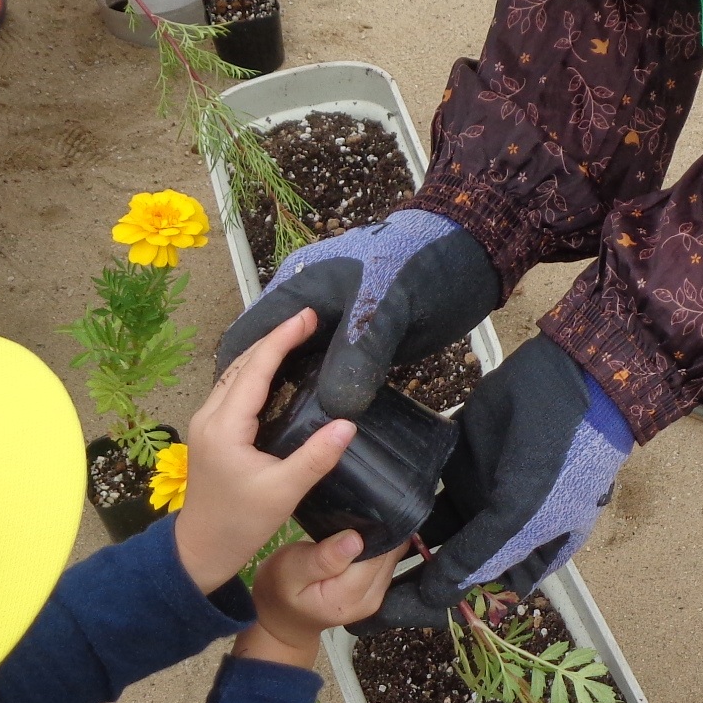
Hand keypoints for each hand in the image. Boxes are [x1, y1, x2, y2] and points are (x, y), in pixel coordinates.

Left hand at [174, 310, 360, 592]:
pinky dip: (256, 372)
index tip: (308, 317)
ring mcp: (206, 422)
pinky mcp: (210, 432)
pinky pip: (233, 389)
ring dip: (263, 352)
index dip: (282, 339)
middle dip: (275, 338)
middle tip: (308, 320)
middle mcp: (209, 416)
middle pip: (242, 363)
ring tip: (296, 337)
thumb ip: (315, 457)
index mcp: (225, 426)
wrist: (200, 550)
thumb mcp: (283, 493)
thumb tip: (348, 424)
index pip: (255, 368)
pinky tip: (277, 371)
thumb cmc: (240, 524)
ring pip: (234, 373)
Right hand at [214, 211, 500, 418]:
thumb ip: (357, 353)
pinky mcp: (360, 347)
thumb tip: (333, 409)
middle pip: (269, 357)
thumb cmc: (423, 265)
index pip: (250, 334)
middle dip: (263, 395)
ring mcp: (335, 330)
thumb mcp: (386, 306)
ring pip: (301, 370)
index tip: (232, 423)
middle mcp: (308, 310)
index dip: (237, 374)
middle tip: (261, 444)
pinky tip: (327, 431)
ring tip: (288, 446)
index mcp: (299, 288)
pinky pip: (332, 377)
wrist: (470, 256)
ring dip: (296, 401)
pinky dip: (328, 400)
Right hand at [236, 529, 399, 667]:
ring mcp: (376, 597)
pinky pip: (386, 562)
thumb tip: (356, 540)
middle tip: (353, 515)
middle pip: (388, 556)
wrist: (283, 619)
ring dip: (378, 539)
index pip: (376, 555)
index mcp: (348, 596)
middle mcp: (370, 599)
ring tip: (354, 525)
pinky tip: (359, 539)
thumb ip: (323, 559)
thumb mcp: (290, 572)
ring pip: (391, 558)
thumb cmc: (280, 591)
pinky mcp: (376, 591)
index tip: (357, 513)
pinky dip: (377, 548)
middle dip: (376, 533)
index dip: (372, 531)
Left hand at [368, 336, 631, 627]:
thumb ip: (479, 554)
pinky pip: (425, 486)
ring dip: (396, 539)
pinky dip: (399, 496)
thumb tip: (436, 595)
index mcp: (525, 553)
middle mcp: (500, 530)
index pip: (468, 592)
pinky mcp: (462, 460)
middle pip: (445, 565)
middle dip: (403, 579)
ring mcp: (479, 494)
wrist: (572, 378)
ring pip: (431, 527)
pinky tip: (364, 504)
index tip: (373, 617)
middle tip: (347, 589)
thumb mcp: (523, 513)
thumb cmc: (562, 456)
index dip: (423, 607)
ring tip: (347, 549)